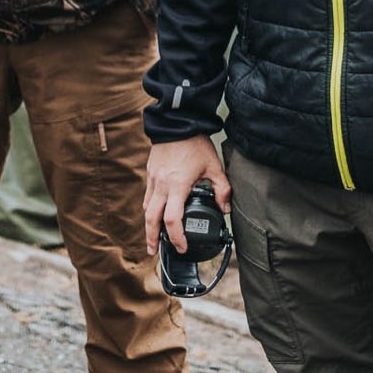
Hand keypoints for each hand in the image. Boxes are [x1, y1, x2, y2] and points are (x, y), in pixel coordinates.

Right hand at [143, 135, 228, 254]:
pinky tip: (155, 213)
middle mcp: (162, 185)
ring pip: (147, 208)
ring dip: (149, 225)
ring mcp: (154, 179)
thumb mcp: (214, 165)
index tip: (182, 246)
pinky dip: (150, 209)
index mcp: (177, 185)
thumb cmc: (195, 142)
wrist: (176, 121)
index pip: (172, 220)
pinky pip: (147, 196)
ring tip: (153, 237)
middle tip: (154, 252)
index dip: (176, 237)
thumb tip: (225, 208)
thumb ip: (222, 189)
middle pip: (151, 219)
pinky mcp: (151, 172)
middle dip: (152, 238)